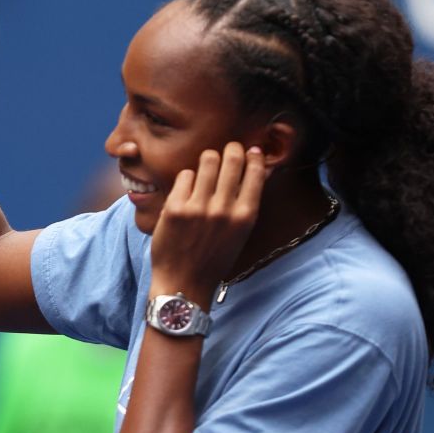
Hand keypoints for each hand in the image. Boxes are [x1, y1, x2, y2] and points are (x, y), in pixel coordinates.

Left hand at [148, 142, 267, 300]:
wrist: (183, 282)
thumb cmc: (213, 258)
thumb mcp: (239, 233)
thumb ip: (245, 203)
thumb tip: (258, 169)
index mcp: (245, 217)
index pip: (256, 172)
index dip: (253, 156)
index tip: (251, 150)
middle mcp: (223, 210)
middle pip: (231, 159)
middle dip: (231, 149)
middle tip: (228, 149)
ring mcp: (198, 208)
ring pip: (207, 160)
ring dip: (208, 159)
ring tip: (207, 165)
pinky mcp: (175, 207)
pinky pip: (184, 176)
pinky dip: (187, 178)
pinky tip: (187, 189)